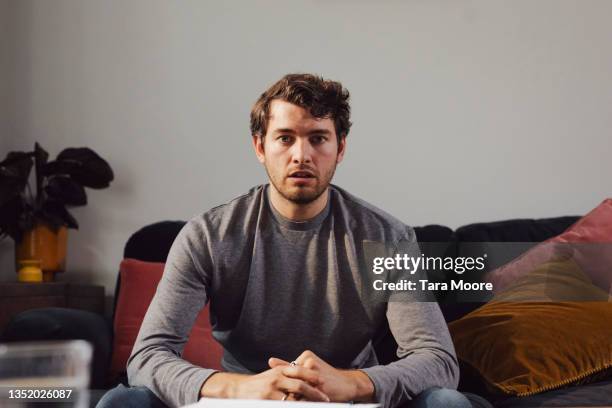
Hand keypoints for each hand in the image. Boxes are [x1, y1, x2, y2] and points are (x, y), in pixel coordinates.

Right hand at [199, 368, 329, 400]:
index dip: (312, 376)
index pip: (299, 371)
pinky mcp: (267, 401)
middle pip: (300, 385)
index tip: (323, 382)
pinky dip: (295, 405)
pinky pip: (285, 405)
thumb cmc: (257, 384)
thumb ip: (286, 374)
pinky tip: (300, 407)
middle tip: (326, 399)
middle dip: (314, 393)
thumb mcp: (272, 375)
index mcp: (279, 370)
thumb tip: (306, 373)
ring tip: (317, 406)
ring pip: (294, 398)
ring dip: (306, 402)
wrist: (236, 390)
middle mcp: (276, 378)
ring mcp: (271, 390)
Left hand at [268, 350, 374, 401]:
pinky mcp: (319, 387)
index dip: (281, 382)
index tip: (274, 388)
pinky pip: (304, 397)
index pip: (287, 370)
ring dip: (292, 397)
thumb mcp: (308, 368)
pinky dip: (300, 401)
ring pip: (296, 389)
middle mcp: (310, 362)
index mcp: (306, 356)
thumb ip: (288, 365)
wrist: (347, 384)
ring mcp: (315, 374)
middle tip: (280, 397)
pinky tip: (302, 401)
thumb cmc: (325, 377)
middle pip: (290, 379)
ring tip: (290, 400)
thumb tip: (270, 361)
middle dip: (285, 390)